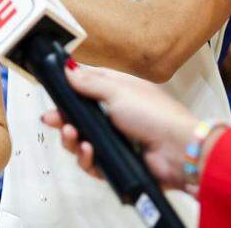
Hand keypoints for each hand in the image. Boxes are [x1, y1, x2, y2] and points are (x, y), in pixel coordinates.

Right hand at [41, 64, 216, 191]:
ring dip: (72, 139)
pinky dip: (87, 158)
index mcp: (117, 91)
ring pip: (80, 140)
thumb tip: (67, 69)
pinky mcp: (115, 161)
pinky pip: (92, 162)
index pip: (86, 85)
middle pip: (78, 116)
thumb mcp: (118, 91)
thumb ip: (89, 83)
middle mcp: (114, 114)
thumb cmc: (154, 115)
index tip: (53, 90)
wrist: (178, 152)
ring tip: (72, 135)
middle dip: (63, 118)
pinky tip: (89, 151)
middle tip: (52, 119)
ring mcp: (114, 139)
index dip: (68, 88)